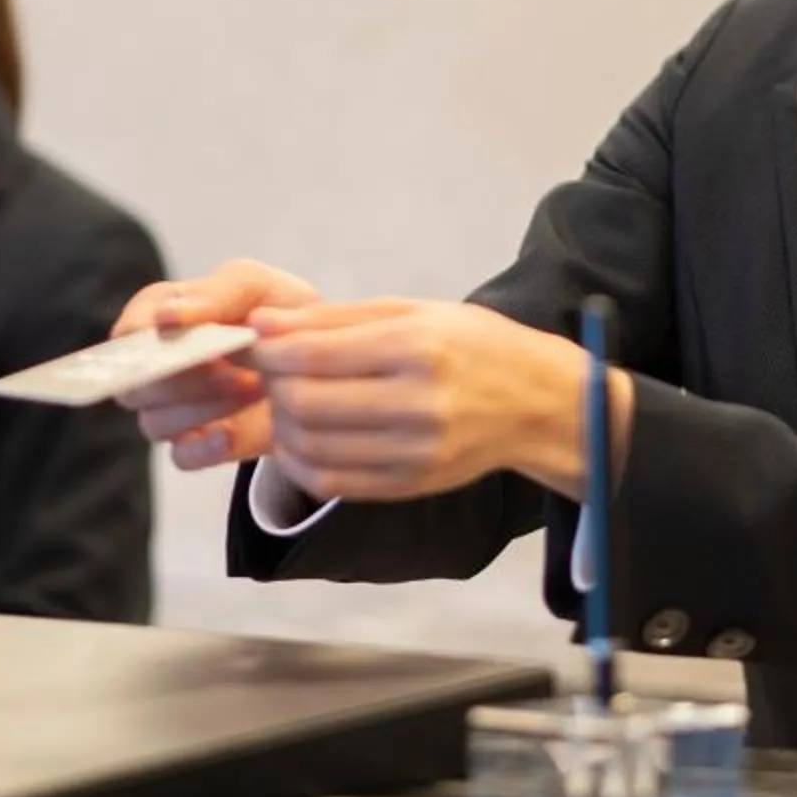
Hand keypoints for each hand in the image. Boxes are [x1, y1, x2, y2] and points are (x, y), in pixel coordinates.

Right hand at [111, 259, 319, 471]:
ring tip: (253, 389)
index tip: (173, 330)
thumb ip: (214, 294)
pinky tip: (231, 434)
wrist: (318, 363)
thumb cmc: (275, 314)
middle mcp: (158, 367)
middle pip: (135, 384)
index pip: (128, 330)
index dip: (142, 333)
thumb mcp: (256, 286)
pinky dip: (204, 448)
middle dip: (181, 376)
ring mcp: (173, 411)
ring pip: (155, 422)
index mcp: (161, 317)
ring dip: (202, 408)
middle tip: (232, 366)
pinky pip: (182, 456)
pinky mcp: (198, 446)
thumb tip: (166, 318)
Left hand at [248, 299, 630, 503]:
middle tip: (273, 372)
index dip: (270, 350)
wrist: (538, 402)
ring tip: (290, 401)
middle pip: (305, 403)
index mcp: (418, 347)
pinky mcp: (411, 485)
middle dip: (273, 386)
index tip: (258, 342)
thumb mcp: (413, 311)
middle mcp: (418, 403)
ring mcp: (415, 451)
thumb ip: (335, 318)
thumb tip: (263, 323)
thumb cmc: (473, 345)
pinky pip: (331, 481)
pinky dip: (301, 460)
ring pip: (311, 446)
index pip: (314, 354)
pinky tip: (304, 437)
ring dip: (283, 423)